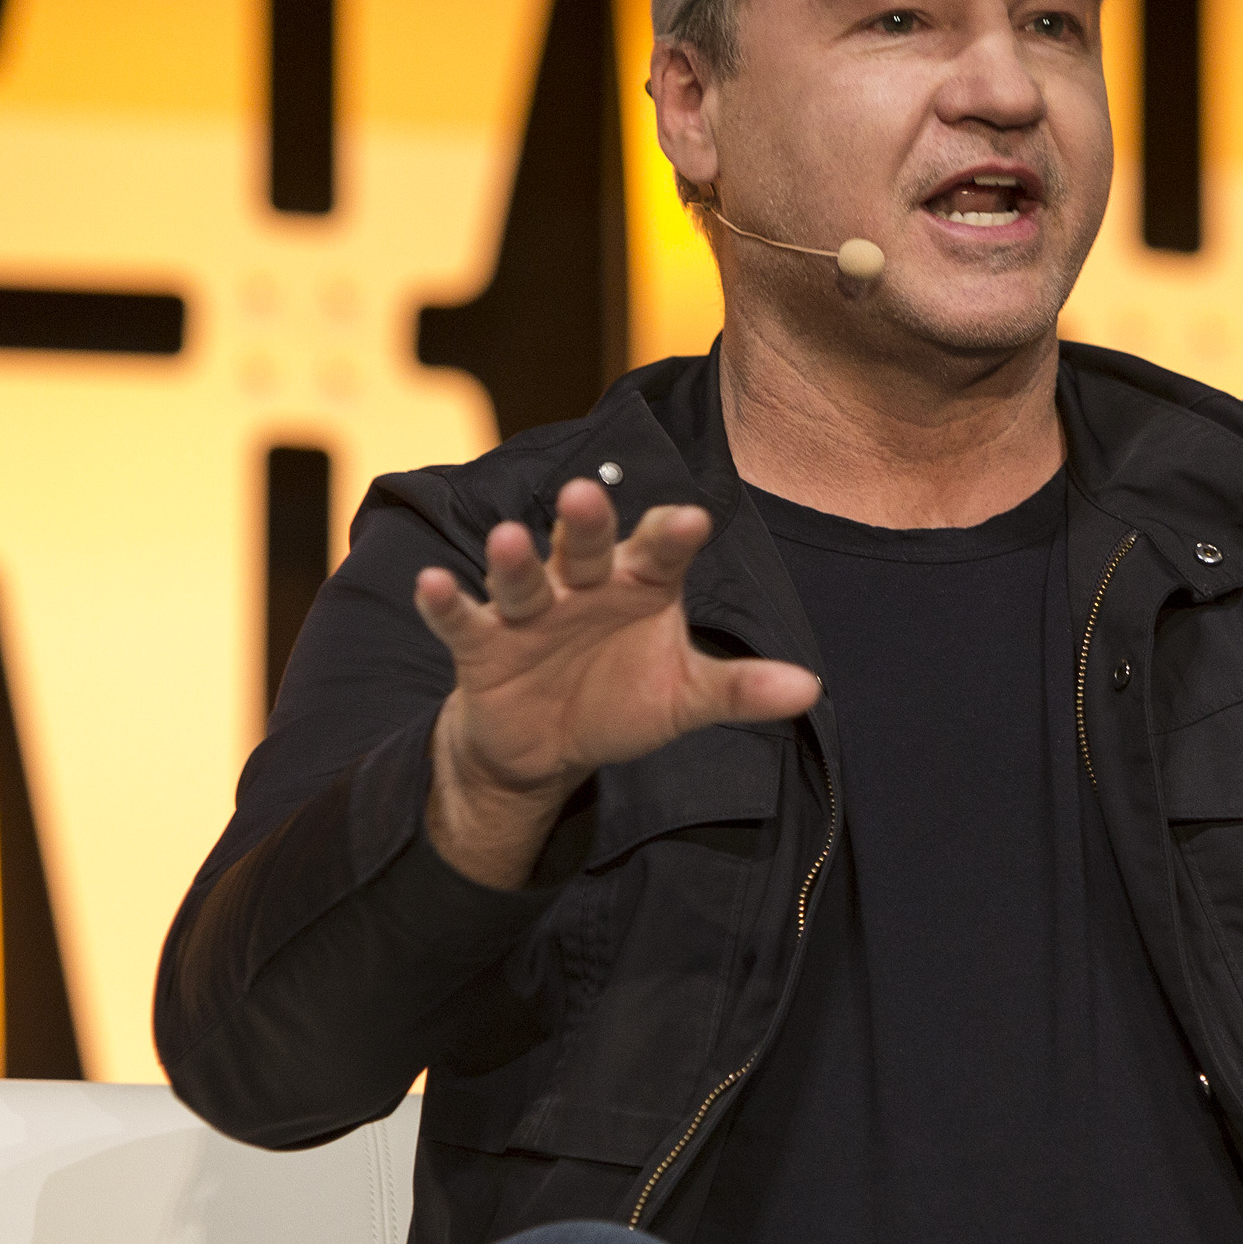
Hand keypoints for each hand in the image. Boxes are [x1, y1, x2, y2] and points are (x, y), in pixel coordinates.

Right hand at [416, 479, 820, 886]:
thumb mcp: (684, 699)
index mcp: (639, 584)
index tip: (692, 521)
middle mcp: (583, 585)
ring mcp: (529, 611)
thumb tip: (810, 689)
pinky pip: (462, 620)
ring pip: (523, 576)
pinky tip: (432, 584)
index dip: (671, 536)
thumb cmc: (619, 699)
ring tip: (509, 537)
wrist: (545, 746)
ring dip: (514, 559)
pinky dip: (446, 602)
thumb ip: (739, 690)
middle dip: (586, 525)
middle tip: (584, 497)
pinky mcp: (481, 644)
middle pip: (586, 547)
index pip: (659, 552)